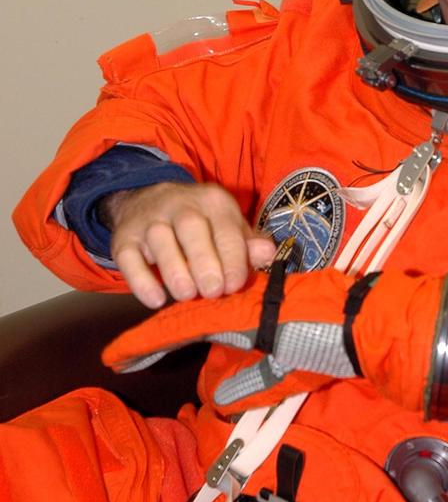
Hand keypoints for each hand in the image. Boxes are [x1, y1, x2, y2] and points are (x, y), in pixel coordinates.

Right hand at [103, 182, 276, 308]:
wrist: (148, 201)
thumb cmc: (201, 223)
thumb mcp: (228, 226)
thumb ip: (248, 243)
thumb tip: (268, 253)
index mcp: (213, 201)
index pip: (226, 228)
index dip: (232, 258)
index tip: (233, 286)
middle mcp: (180, 204)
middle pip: (191, 227)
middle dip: (204, 261)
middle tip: (212, 292)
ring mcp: (149, 220)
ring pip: (159, 238)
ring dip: (174, 270)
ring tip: (186, 295)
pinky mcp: (124, 238)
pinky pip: (128, 257)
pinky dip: (140, 280)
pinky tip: (155, 300)